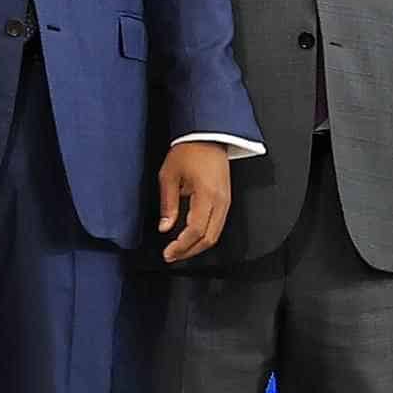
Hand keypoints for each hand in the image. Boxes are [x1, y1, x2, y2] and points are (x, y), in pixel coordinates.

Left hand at [154, 140, 233, 263]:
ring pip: (215, 235)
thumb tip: (165, 227)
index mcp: (207, 194)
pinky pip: (218, 225)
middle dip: (189, 251)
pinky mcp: (226, 200)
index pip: (196, 230)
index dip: (181, 245)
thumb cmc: (189, 151)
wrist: (208, 136)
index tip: (168, 252)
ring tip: (179, 250)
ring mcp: (226, 201)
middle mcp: (220, 201)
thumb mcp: (169, 176)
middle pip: (209, 238)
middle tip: (172, 256)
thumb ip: (168, 204)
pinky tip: (191, 238)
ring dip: (197, 246)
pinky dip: (205, 236)